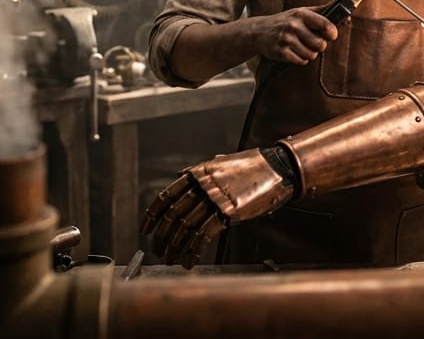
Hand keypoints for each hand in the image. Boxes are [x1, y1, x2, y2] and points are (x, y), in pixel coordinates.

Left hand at [141, 148, 294, 267]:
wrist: (278, 168)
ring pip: (186, 228)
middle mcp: (202, 184)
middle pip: (173, 215)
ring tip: (172, 260)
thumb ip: (201, 172)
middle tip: (158, 251)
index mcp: (197, 173)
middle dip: (163, 237)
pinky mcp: (228, 212)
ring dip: (176, 247)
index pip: (165, 197)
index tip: (145, 230)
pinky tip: (190, 260)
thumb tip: (183, 176)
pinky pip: (203, 235)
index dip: (152, 216)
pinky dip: (194, 250)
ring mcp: (214, 198)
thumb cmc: (252, 167)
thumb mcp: (221, 164)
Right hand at [249, 5, 337, 65]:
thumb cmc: (284, 21)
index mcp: (301, 14)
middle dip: (319, 45)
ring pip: (312, 54)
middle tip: (312, 42)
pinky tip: (294, 51)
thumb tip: (341, 7)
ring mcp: (286, 40)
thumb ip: (320, 11)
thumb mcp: (300, 12)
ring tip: (301, 46)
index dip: (332, 32)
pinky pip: (301, 61)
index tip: (331, 35)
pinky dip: (300, 59)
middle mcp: (293, 26)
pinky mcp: (281, 53)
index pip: (325, 24)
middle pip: (320, 44)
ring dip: (309, 53)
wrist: (258, 31)